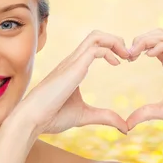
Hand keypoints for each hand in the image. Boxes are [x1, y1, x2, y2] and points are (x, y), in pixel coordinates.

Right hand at [12, 30, 130, 135]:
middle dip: (117, 40)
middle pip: (97, 35)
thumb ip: (105, 117)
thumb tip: (125, 128)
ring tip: (126, 56)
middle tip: (130, 56)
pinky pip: (95, 49)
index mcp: (74, 68)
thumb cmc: (52, 117)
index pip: (94, 45)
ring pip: (96, 36)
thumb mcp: (85, 116)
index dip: (113, 48)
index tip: (125, 61)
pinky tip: (117, 63)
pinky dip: (110, 51)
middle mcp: (73, 61)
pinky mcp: (73, 67)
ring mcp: (72, 62)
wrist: (32, 119)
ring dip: (115, 41)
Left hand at [125, 28, 162, 135]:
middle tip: (126, 54)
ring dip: (146, 39)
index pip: (152, 46)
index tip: (125, 60)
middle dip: (139, 39)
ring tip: (133, 52)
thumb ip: (146, 114)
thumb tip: (127, 124)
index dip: (137, 48)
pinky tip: (147, 56)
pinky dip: (159, 46)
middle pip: (156, 35)